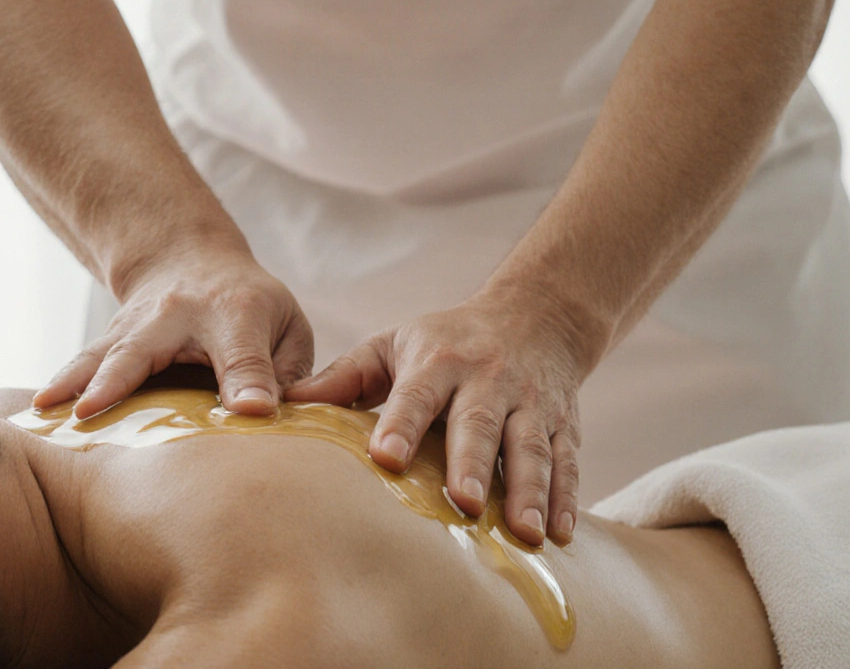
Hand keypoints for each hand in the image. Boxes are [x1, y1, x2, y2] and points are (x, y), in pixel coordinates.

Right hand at [34, 246, 313, 418]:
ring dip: (74, 382)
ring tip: (47, 410)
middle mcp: (178, 315)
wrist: (191, 257)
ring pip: (101, 354)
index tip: (253, 412)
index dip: (250, 383)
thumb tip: (275, 419)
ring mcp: (136, 325)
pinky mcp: (110, 338)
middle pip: (146, 349)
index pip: (243, 354)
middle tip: (90, 410)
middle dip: (118, 379)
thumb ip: (289, 371)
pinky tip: (36, 411)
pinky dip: (60, 384)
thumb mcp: (287, 326)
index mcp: (234, 314)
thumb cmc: (251, 305)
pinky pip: (82, 363)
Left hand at [286, 288, 590, 545]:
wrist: (538, 314)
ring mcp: (531, 404)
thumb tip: (281, 405)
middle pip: (481, 424)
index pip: (416, 395)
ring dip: (530, 491)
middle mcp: (489, 381)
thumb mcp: (396, 344)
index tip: (385, 457)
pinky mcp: (564, 424)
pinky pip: (567, 461)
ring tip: (525, 534)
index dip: (401, 424)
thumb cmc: (448, 340)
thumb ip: (345, 377)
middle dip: (473, 463)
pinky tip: (559, 536)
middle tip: (463, 503)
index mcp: (439, 362)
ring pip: (531, 448)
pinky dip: (566, 499)